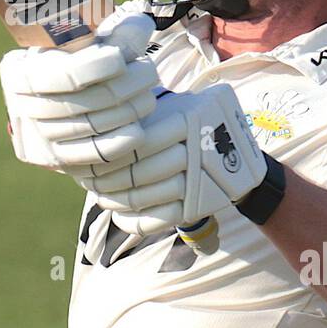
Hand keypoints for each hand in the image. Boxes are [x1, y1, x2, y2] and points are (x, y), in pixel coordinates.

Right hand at [0, 10, 159, 171]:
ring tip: (149, 96)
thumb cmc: (82, 57)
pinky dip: (117, 143)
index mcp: (21, 72)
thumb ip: (117, 32)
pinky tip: (139, 130)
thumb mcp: (92, 39)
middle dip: (124, 87)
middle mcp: (22, 107)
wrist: (69, 94)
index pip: (64, 73)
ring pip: (90, 127)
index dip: (98, 66)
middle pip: (82, 101)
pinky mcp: (58, 160)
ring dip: (128, 111)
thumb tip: (143, 26)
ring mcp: (38, 137)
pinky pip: (90, 155)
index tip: (124, 58)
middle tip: (150, 73)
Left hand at [75, 85, 267, 236]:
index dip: (108, 154)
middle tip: (87, 180)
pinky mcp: (199, 204)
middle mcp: (196, 146)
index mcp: (186, 117)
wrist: (238, 154)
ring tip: (100, 195)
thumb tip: (90, 125)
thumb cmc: (191, 124)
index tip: (88, 157)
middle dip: (107, 179)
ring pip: (146, 196)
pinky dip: (135, 221)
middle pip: (138, 171)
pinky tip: (119, 215)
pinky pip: (160, 219)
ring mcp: (200, 178)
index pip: (135, 143)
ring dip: (117, 200)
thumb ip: (139, 114)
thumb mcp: (172, 106)